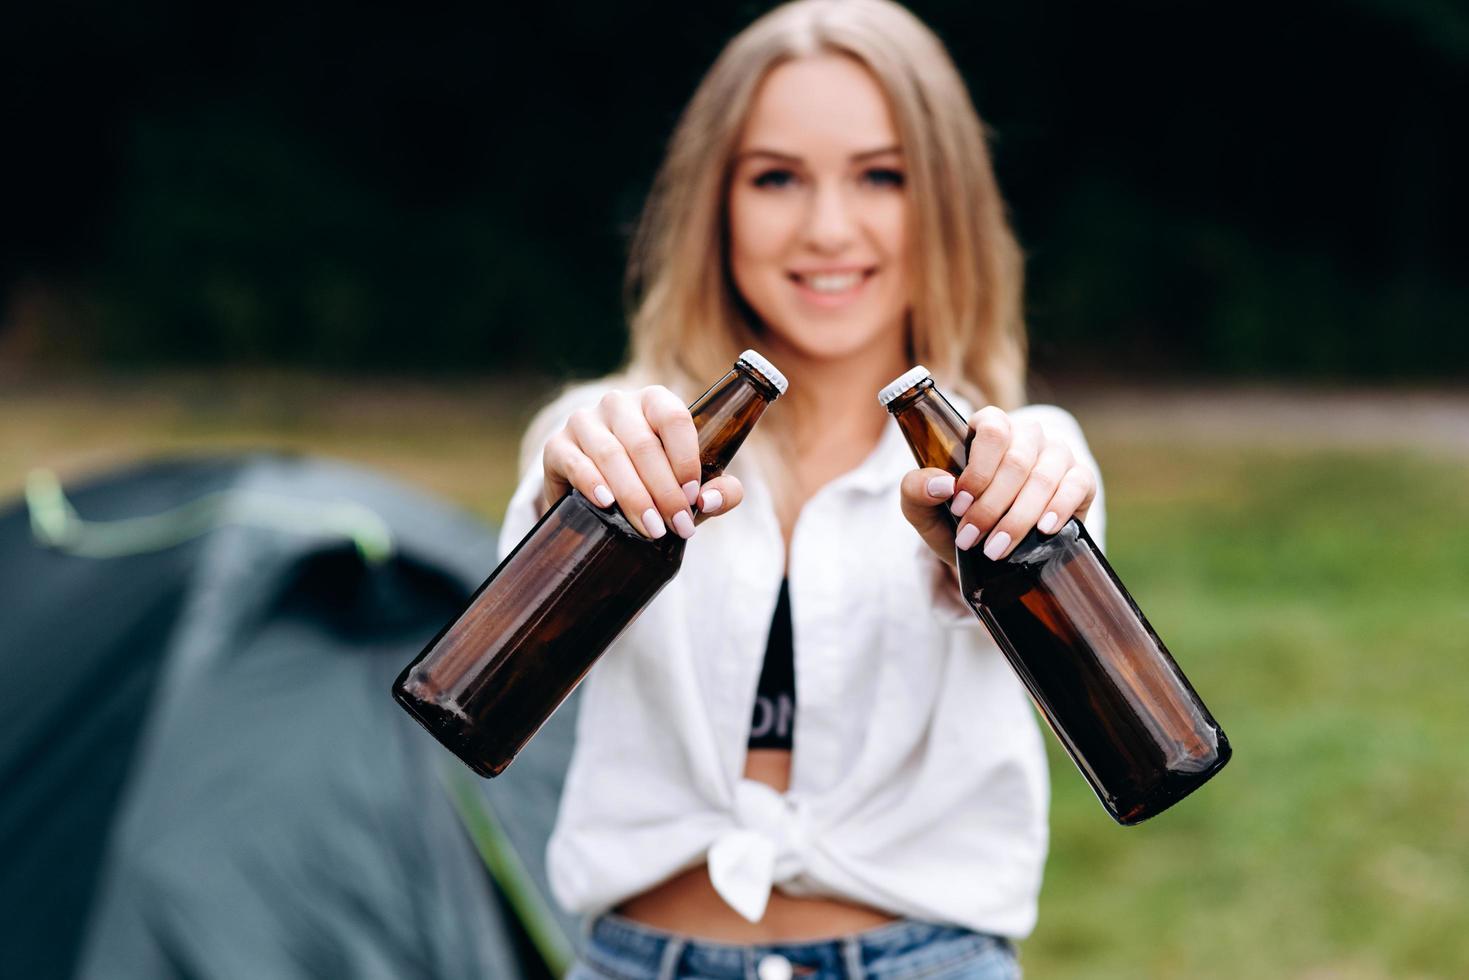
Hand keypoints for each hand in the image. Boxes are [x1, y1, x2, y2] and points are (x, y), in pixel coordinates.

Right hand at [540, 386, 744, 538]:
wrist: (600, 492)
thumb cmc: (657, 482)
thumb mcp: (692, 485)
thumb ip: (721, 491)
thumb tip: (711, 501)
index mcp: (655, 401)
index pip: (674, 418)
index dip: (685, 459)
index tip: (694, 497)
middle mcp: (617, 404)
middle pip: (644, 444)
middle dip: (664, 491)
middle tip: (677, 526)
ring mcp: (584, 422)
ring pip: (611, 455)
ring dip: (634, 496)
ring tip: (651, 528)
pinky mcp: (557, 446)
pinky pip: (576, 462)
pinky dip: (592, 483)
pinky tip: (607, 504)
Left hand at [900, 406, 1096, 563]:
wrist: (986, 553)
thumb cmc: (955, 521)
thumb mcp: (923, 510)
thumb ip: (916, 491)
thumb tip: (941, 484)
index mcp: (989, 428)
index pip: (992, 431)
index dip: (977, 470)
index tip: (958, 506)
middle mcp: (1026, 435)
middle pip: (1016, 461)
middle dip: (991, 506)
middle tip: (971, 539)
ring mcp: (1056, 454)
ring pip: (1043, 477)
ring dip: (1018, 517)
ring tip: (997, 548)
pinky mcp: (1081, 478)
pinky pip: (1077, 485)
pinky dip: (1059, 508)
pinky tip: (1043, 529)